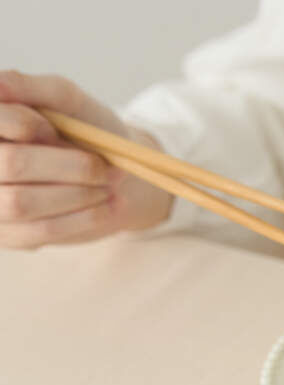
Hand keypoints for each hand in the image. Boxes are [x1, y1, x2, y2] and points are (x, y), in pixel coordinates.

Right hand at [0, 69, 171, 248]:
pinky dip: (79, 219)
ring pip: (21, 202)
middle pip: (11, 163)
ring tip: (105, 185)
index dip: (26, 124)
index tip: (54, 129)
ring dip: (74, 194)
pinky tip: (104, 207)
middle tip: (100, 166)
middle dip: (65, 165)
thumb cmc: (85, 129)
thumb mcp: (66, 100)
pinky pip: (40, 231)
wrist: (111, 175)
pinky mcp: (10, 235)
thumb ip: (34, 89)